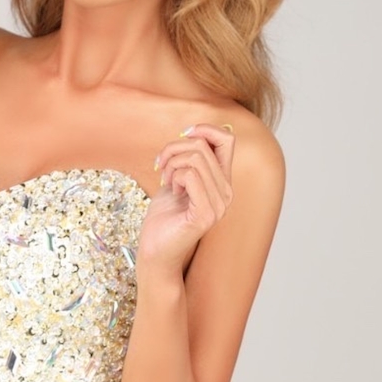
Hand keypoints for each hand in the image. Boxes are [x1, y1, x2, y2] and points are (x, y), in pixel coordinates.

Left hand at [138, 123, 235, 274]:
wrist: (155, 252)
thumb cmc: (163, 218)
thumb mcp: (176, 181)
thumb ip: (187, 160)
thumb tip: (192, 133)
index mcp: (222, 182)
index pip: (227, 140)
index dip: (205, 129)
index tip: (183, 134)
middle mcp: (226, 192)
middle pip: (202, 146)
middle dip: (173, 149)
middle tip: (161, 168)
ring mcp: (219, 204)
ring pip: (195, 158)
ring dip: (171, 164)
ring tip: (166, 181)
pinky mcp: (206, 214)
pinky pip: (190, 176)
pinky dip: (174, 177)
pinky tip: (171, 191)